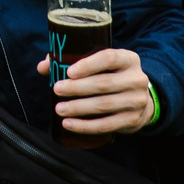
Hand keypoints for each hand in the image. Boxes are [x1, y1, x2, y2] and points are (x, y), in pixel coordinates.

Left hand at [41, 48, 156, 138]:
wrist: (140, 100)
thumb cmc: (112, 77)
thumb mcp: (101, 64)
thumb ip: (71, 61)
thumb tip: (43, 66)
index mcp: (128, 59)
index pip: (109, 58)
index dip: (88, 65)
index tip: (69, 72)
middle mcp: (137, 79)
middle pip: (104, 84)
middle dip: (77, 88)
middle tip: (57, 90)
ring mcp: (137, 101)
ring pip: (104, 105)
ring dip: (78, 108)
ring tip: (59, 109)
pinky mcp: (132, 120)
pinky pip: (106, 125)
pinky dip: (85, 126)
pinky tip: (69, 124)